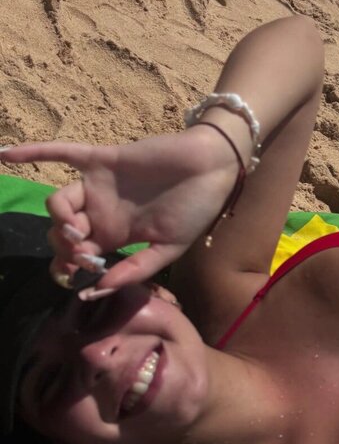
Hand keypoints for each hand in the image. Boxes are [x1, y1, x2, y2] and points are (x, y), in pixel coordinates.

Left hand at [0, 128, 238, 290]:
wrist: (212, 169)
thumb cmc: (196, 209)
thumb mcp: (169, 249)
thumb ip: (135, 270)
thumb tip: (95, 291)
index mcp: (114, 236)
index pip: (76, 256)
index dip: (71, 267)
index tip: (83, 274)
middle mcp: (100, 212)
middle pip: (61, 233)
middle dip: (65, 248)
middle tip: (85, 253)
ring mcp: (97, 186)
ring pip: (57, 202)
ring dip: (59, 219)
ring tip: (77, 229)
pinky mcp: (101, 160)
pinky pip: (60, 153)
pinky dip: (32, 152)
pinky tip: (4, 155)